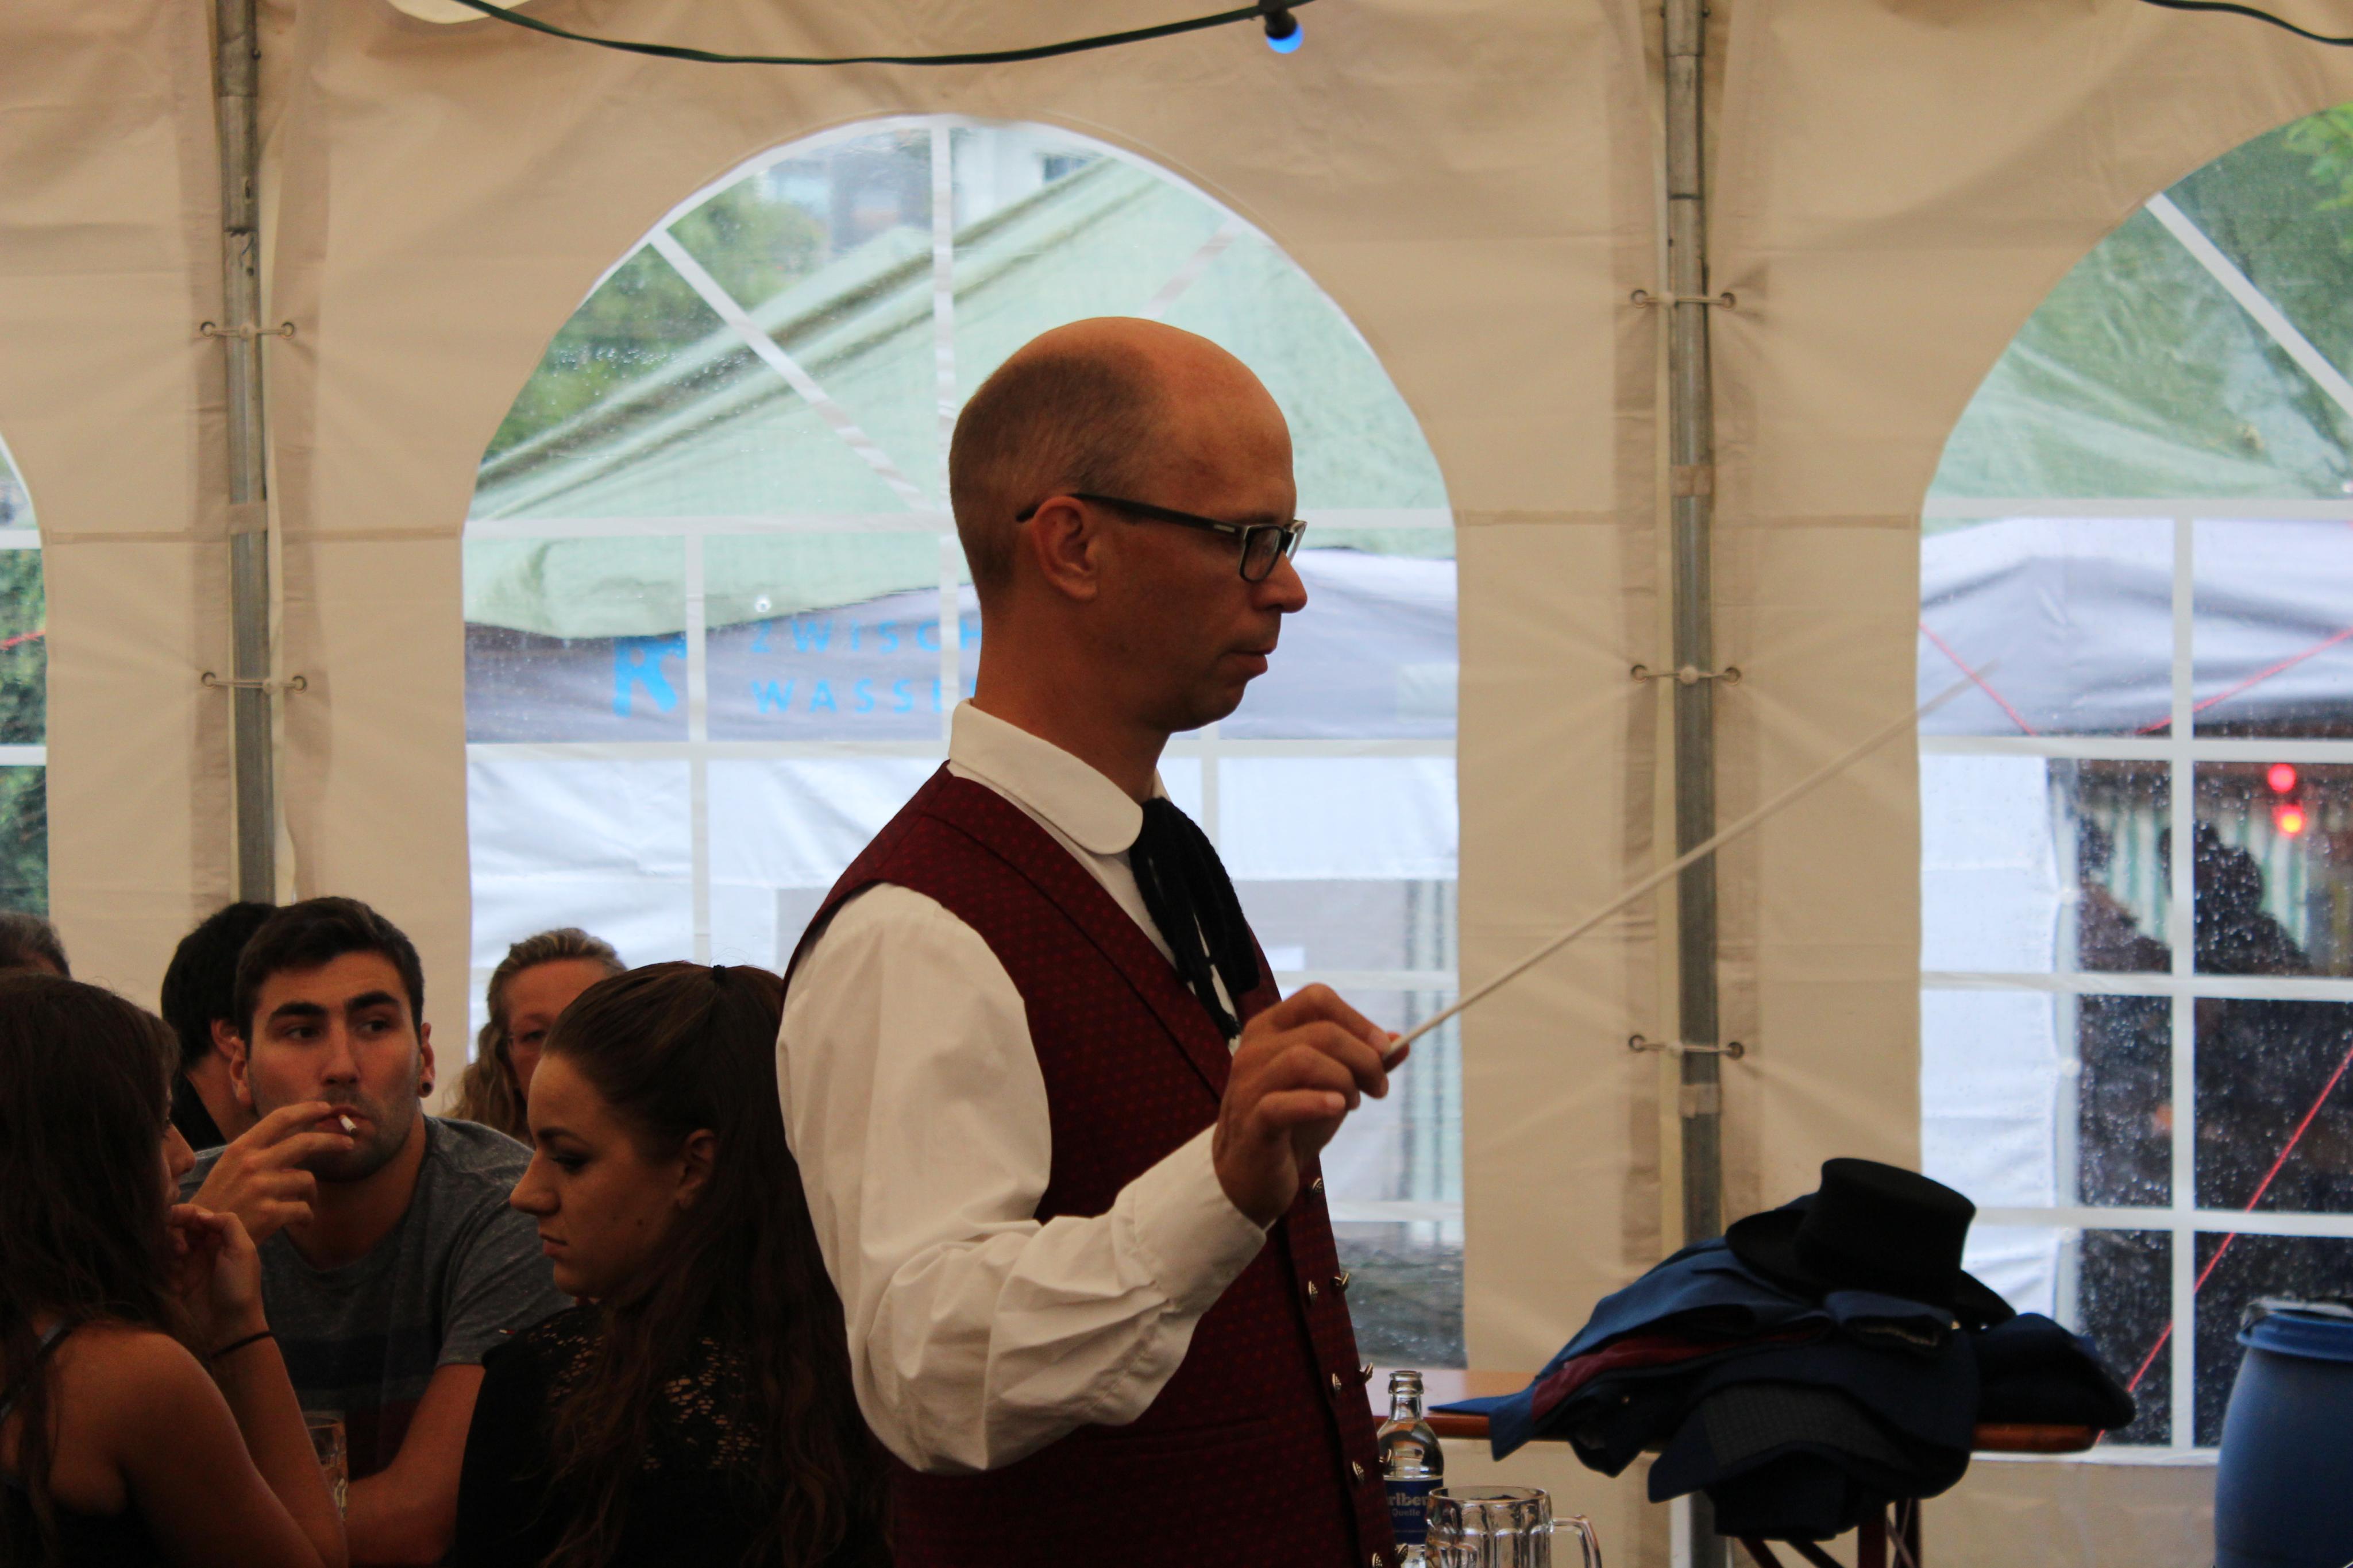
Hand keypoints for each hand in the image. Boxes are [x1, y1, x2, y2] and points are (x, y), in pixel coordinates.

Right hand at [167, 1204, 266, 1349]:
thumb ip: (228, 1224)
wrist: (229, 1327)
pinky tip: (176, 1282)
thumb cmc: (239, 1287)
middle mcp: (203, 1247)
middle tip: (181, 1250)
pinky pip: (162, 1266)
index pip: (197, 1215)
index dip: (185, 1213)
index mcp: (221, 1237)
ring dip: (168, 1250)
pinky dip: (165, 1269)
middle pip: (178, 1227)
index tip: (175, 1220)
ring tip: (179, 1265)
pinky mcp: (175, 1282)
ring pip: (167, 1245)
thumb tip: (202, 1214)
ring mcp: (188, 1264)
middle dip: (173, 1231)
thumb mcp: (243, 1251)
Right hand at [189, 1101, 354, 1244]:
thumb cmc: (218, 1202)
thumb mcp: (229, 1167)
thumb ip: (258, 1152)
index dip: (306, 1110)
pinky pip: (304, 1209)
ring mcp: (262, 1188)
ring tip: (302, 1203)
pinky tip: (300, 1222)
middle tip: (347, 1143)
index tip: (325, 1108)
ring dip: (311, 1193)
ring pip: (307, 1181)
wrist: (197, 1239)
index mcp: (241, 1148)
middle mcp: (252, 1164)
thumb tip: (294, 1138)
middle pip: (305, 1142)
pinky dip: (306, 1217)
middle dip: (332, 1140)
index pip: (280, 1118)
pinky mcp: (270, 1214)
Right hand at [1212, 985, 1403, 1226]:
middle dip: (1363, 1057)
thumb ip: (1360, 1063)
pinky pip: (1282, 1103)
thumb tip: (1400, 1042)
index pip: (1317, 998)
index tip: (1384, 1048)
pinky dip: (1317, 1102)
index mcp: (1271, 1028)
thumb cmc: (1292, 1122)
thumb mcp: (1331, 1086)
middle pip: (1321, 1031)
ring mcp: (1248, 1084)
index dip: (1357, 1020)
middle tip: (1379, 1088)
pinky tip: (1337, 1108)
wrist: (1253, 1173)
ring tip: (1352, 1103)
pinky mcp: (1251, 1121)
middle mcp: (1255, 1048)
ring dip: (1343, 1080)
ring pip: (1302, 1059)